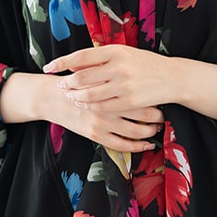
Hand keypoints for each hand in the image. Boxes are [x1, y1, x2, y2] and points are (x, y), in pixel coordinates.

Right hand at [0, 71, 163, 152]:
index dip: (156, 100)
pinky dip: (137, 146)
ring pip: (135, 131)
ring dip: (150, 132)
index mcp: (110, 86)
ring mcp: (102, 122)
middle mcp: (108, 105)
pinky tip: (146, 144)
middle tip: (164, 116)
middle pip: (143, 113)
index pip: (142, 95)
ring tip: (157, 129)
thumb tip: (141, 75)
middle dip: (157, 117)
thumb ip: (114, 72)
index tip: (163, 99)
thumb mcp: (94, 70)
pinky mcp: (96, 135)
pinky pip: (122, 145)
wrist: (51, 98)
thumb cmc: (75, 82)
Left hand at [43, 44, 173, 112]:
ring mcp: (124, 85)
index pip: (81, 56)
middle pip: (82, 76)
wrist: (173, 77)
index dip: (62, 62)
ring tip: (70, 95)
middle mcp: (119, 67)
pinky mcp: (130, 101)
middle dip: (67, 82)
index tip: (49, 66)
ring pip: (90, 93)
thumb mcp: (125, 54)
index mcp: (116, 51)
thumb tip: (76, 63)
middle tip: (60, 84)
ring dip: (76, 95)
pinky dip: (90, 105)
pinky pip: (103, 106)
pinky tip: (84, 104)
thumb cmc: (146, 64)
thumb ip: (102, 57)